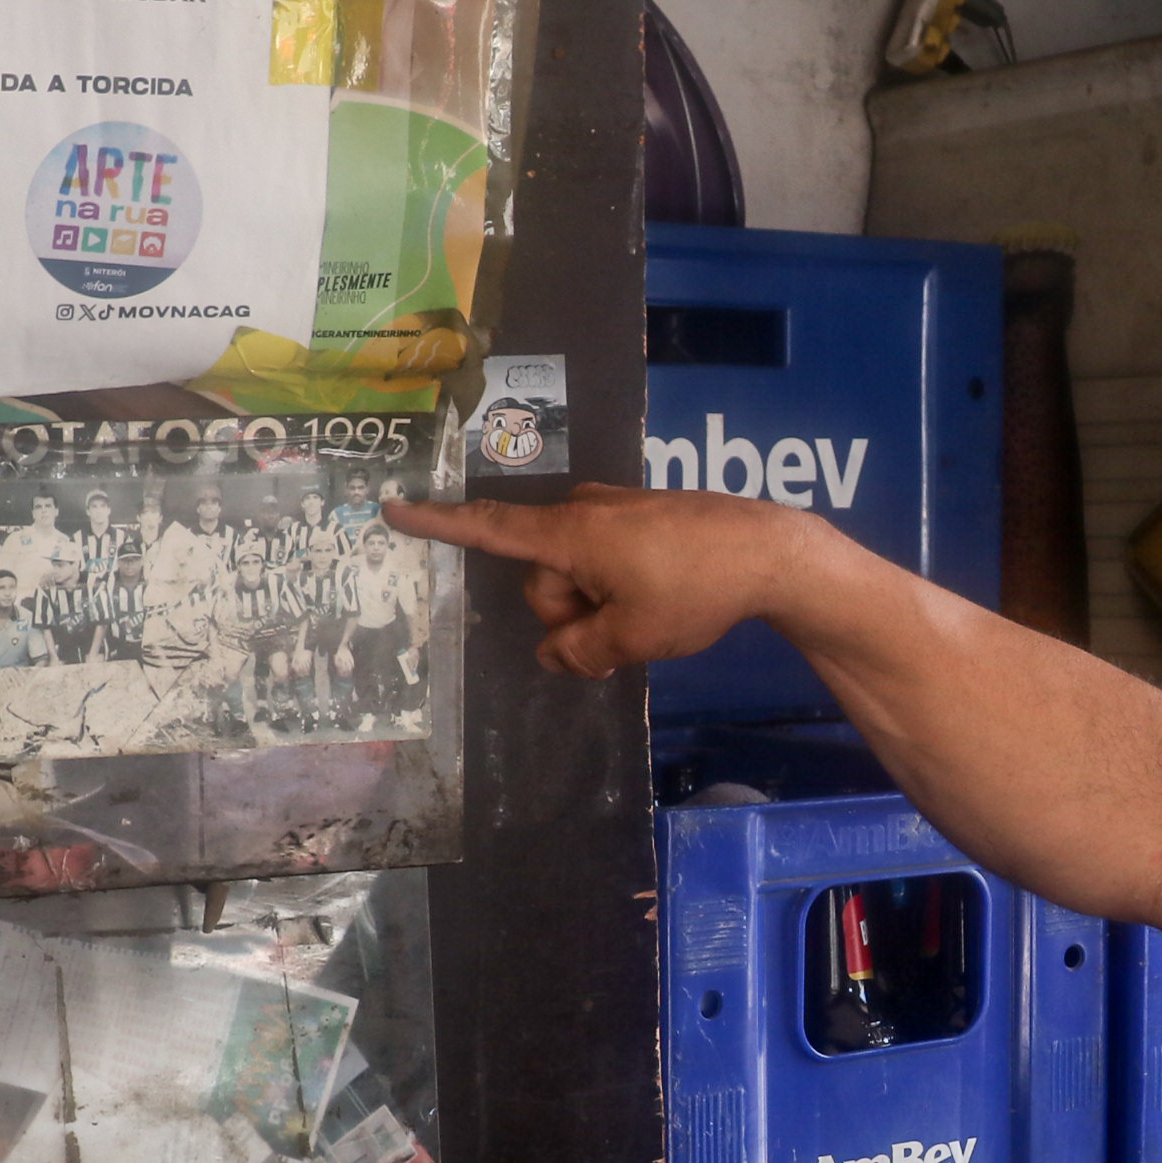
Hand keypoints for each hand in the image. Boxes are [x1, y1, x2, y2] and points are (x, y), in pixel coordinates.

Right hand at [386, 486, 813, 679]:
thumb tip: (555, 655)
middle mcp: (582, 511)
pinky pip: (605, 561)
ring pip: (577, 574)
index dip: (439, 525)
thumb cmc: (695, 590)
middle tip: (621, 631)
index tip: (392, 508)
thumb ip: (580, 651)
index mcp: (568, 533)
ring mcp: (613, 511)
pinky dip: (618, 589)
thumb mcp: (632, 637)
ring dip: (598, 605)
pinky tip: (659, 602)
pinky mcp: (640, 518)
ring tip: (650, 615)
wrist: (769, 552)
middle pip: (543, 579)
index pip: (488, 529)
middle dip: (569, 613)